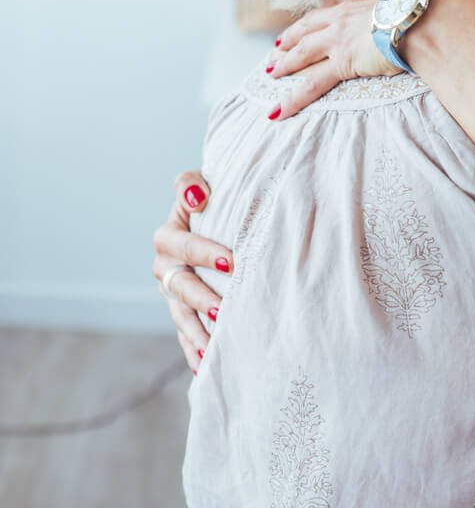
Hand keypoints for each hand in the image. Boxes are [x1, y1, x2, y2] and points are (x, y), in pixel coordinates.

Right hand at [152, 170, 232, 372]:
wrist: (209, 215)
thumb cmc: (209, 198)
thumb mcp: (197, 184)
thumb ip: (190, 184)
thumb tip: (197, 196)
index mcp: (168, 237)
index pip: (184, 245)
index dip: (205, 252)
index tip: (232, 261)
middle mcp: (165, 267)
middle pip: (180, 286)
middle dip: (201, 298)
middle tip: (222, 309)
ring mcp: (172, 293)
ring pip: (181, 315)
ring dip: (197, 331)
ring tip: (214, 347)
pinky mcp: (182, 311)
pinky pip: (185, 334)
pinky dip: (194, 350)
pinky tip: (205, 366)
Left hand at [267, 0, 420, 118]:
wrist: (429, 18)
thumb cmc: (430, 0)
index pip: (333, 2)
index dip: (319, 13)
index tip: (310, 19)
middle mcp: (345, 14)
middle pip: (309, 26)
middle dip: (291, 37)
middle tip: (277, 47)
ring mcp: (339, 38)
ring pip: (303, 52)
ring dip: (284, 63)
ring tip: (271, 72)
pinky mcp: (343, 62)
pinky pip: (312, 84)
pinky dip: (293, 98)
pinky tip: (277, 110)